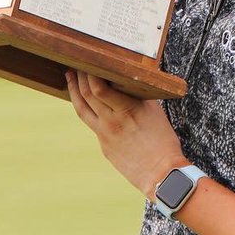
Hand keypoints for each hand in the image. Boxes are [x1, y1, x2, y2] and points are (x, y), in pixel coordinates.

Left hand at [66, 70, 187, 196]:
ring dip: (74, 91)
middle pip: (87, 95)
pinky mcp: (104, 146)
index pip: (98, 87)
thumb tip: (129, 79)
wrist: (162, 174)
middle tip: (77, 64)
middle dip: (79, 77)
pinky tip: (84, 101)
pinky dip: (85, 108)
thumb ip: (139, 95)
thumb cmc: (164, 141)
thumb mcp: (154, 111)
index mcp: (127, 110)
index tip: (89, 60)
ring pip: (82, 109)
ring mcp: (105, 135)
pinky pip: (91, 123)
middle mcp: (112, 121)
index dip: (89, 73)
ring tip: (70, 78)